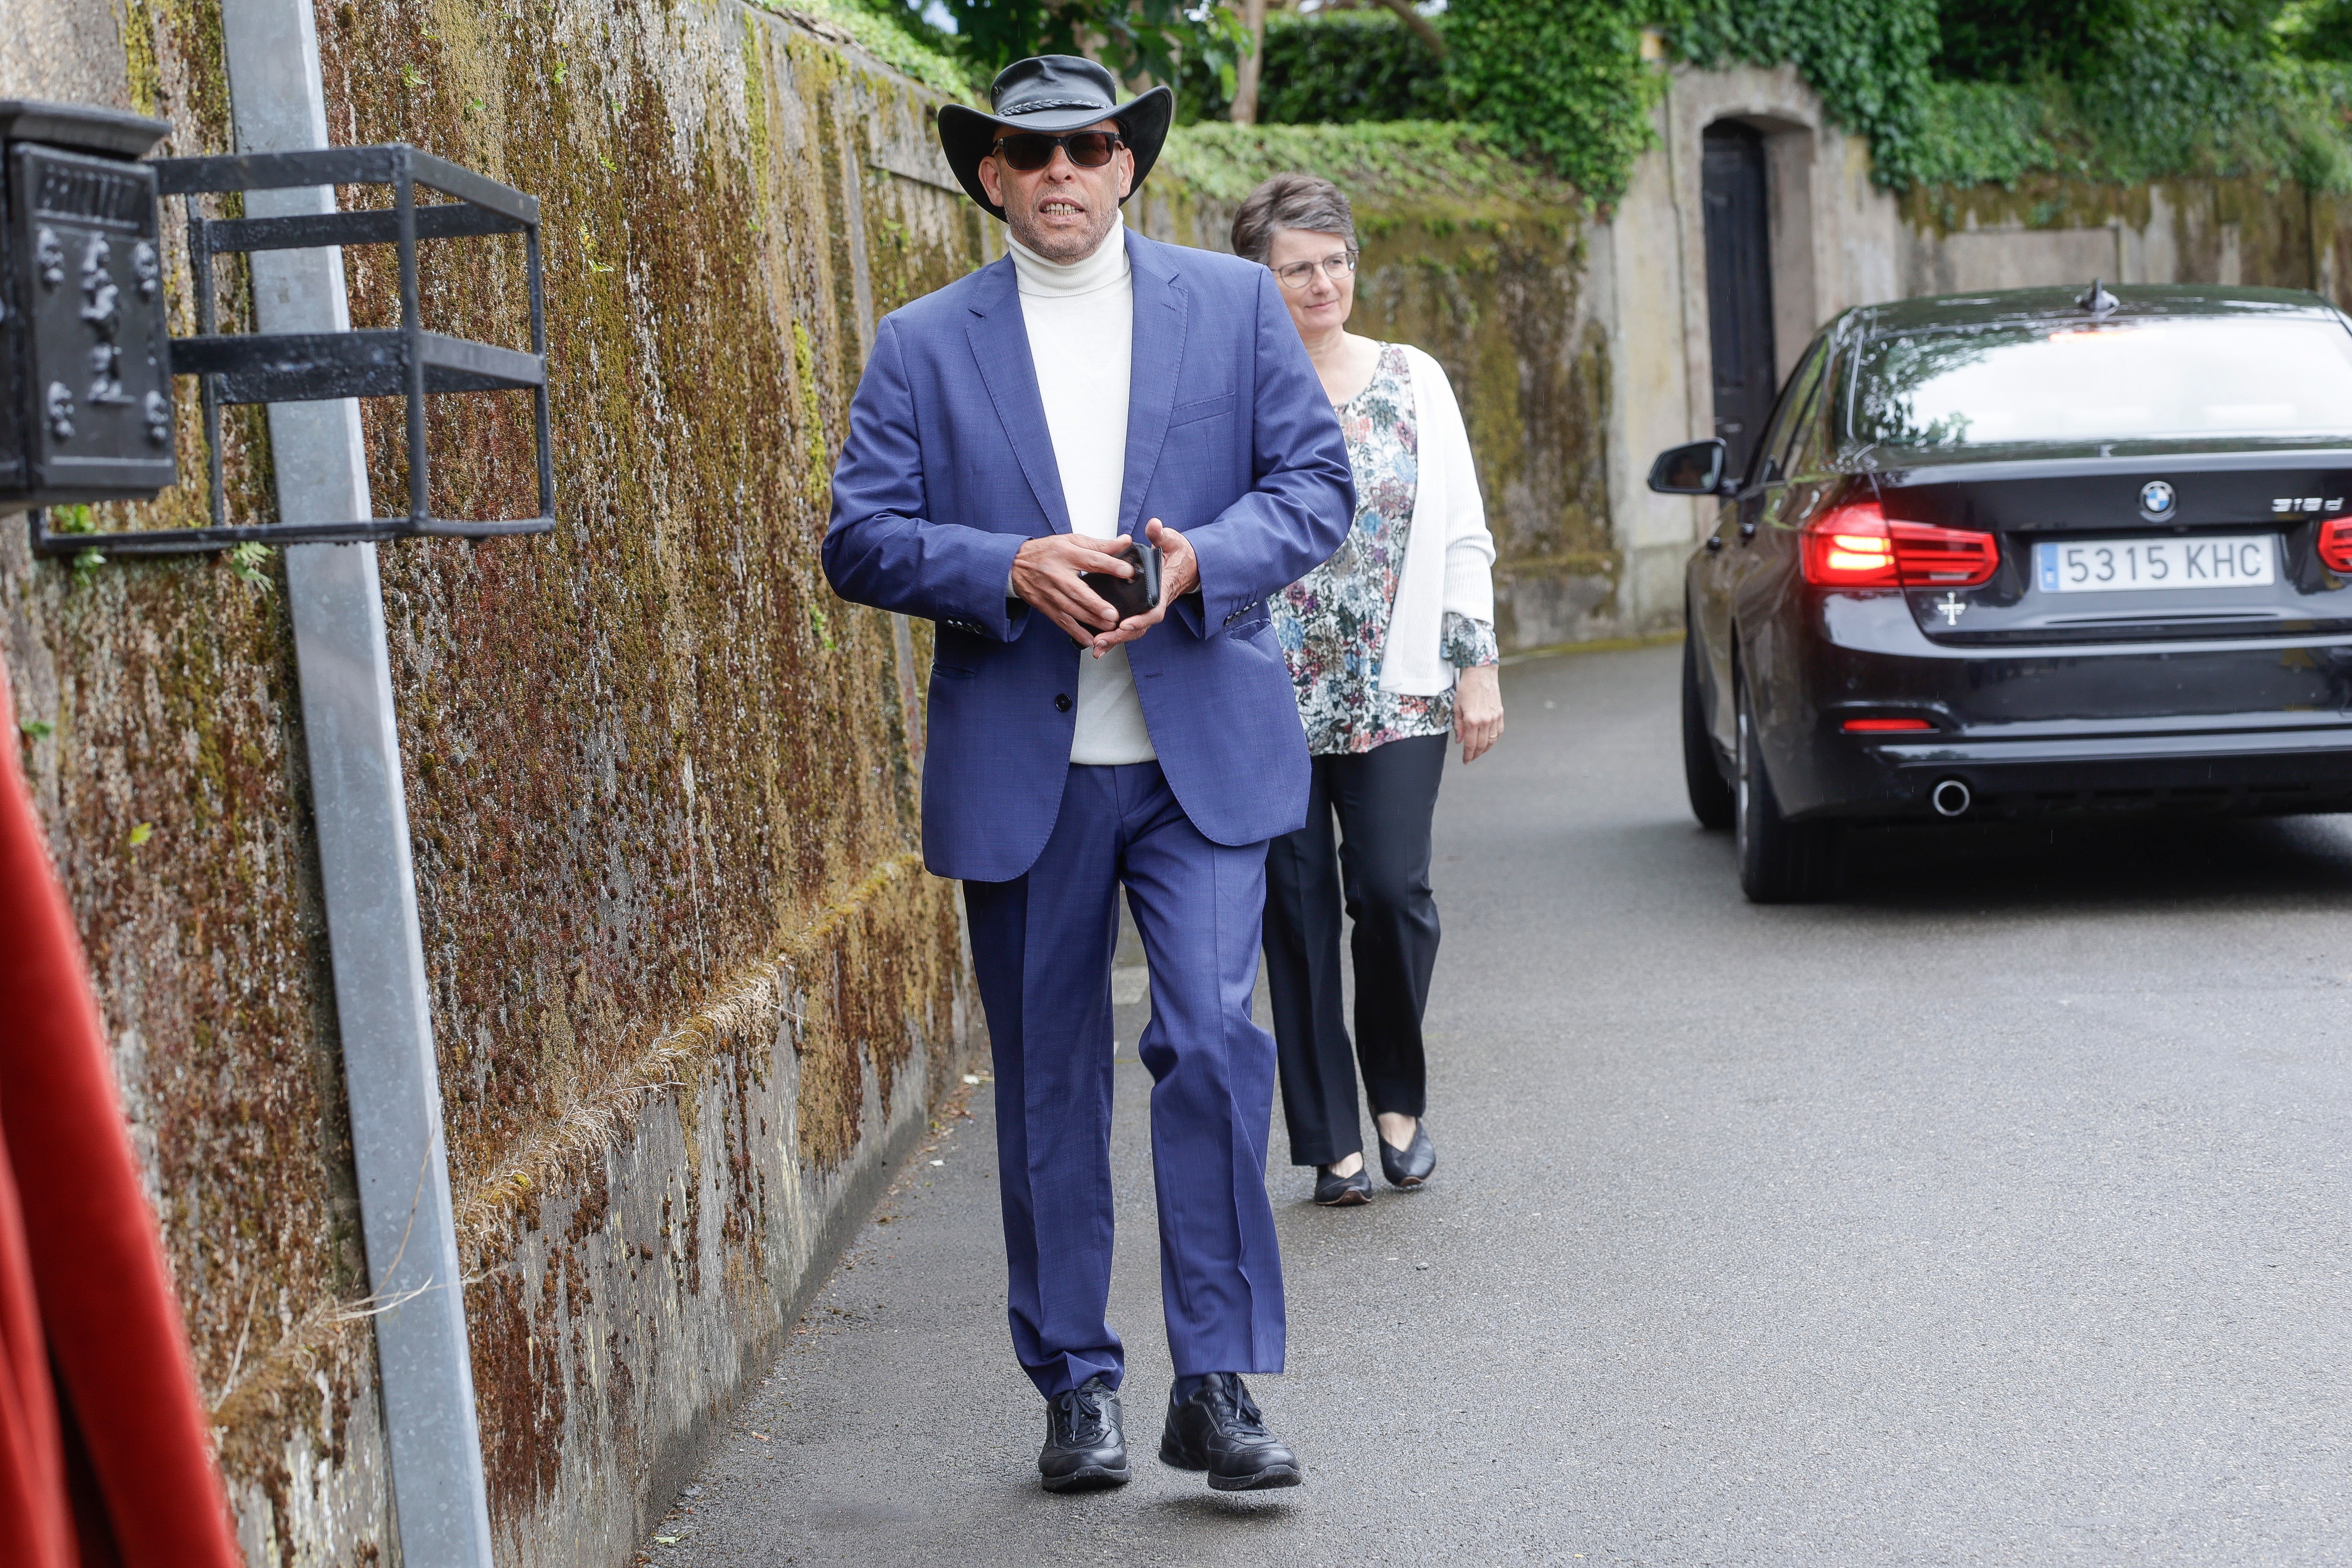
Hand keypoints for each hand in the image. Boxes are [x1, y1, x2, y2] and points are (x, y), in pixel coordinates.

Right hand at [1011, 532, 1136, 645]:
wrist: (1015, 564)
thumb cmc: (1047, 551)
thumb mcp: (1073, 541)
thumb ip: (1101, 544)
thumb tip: (1125, 541)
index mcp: (1066, 553)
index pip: (1091, 560)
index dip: (1110, 565)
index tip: (1127, 571)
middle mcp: (1056, 574)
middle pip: (1078, 590)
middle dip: (1095, 604)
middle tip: (1113, 614)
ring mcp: (1049, 592)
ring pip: (1070, 609)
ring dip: (1089, 620)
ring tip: (1108, 626)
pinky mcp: (1045, 606)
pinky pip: (1061, 621)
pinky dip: (1075, 632)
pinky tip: (1089, 640)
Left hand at [1082, 519, 1197, 656]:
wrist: (1186, 564)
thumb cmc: (1178, 554)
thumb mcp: (1172, 541)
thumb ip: (1161, 535)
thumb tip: (1154, 526)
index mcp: (1162, 591)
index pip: (1153, 611)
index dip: (1140, 619)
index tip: (1125, 624)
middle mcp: (1155, 604)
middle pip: (1139, 627)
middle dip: (1119, 636)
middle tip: (1102, 641)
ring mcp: (1146, 610)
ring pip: (1131, 631)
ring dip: (1114, 640)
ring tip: (1096, 648)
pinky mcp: (1139, 611)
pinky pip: (1126, 627)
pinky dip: (1113, 636)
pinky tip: (1098, 644)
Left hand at [1453, 664, 1503, 762]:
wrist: (1481, 673)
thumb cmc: (1466, 687)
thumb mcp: (1456, 706)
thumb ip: (1458, 725)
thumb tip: (1459, 740)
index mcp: (1472, 720)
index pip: (1470, 744)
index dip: (1468, 755)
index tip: (1465, 760)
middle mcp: (1485, 721)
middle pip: (1482, 745)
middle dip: (1476, 755)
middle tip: (1471, 758)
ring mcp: (1494, 718)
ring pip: (1492, 741)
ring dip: (1485, 749)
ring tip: (1479, 752)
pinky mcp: (1500, 713)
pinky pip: (1499, 732)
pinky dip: (1494, 740)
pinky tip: (1489, 741)